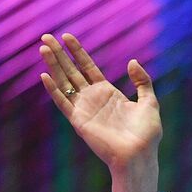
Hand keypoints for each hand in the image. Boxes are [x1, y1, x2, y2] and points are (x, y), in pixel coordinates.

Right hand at [39, 32, 160, 191]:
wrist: (139, 155)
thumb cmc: (146, 134)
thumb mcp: (149, 103)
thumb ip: (142, 82)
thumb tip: (132, 62)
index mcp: (108, 93)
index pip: (88, 67)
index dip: (77, 52)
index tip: (66, 36)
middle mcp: (93, 99)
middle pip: (72, 71)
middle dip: (59, 54)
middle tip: (46, 36)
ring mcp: (85, 109)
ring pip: (64, 82)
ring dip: (53, 66)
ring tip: (42, 48)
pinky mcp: (79, 121)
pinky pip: (63, 102)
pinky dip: (53, 89)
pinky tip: (45, 75)